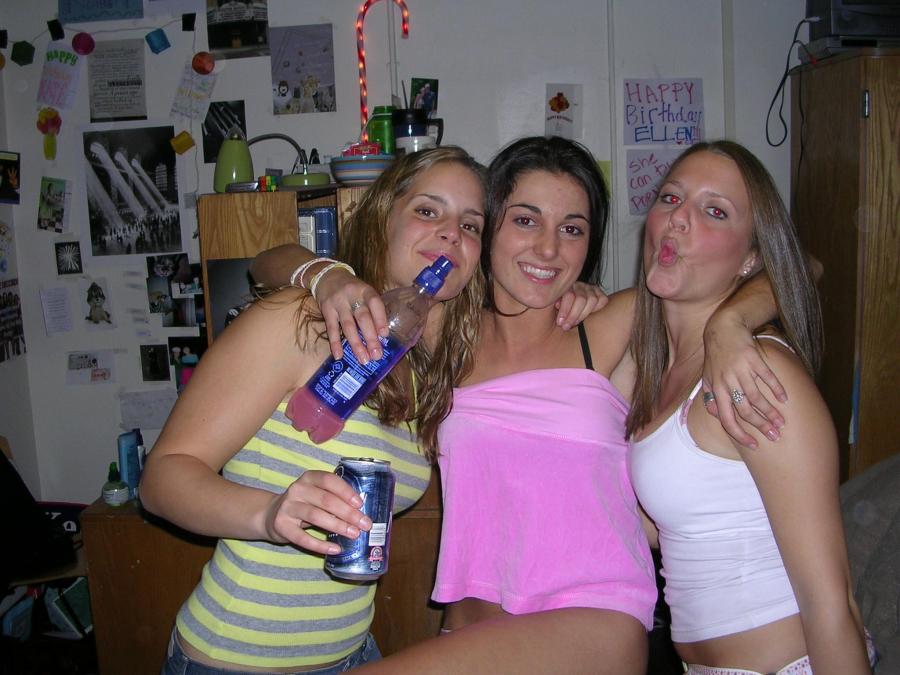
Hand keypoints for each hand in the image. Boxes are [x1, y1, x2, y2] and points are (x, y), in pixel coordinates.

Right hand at [263, 470, 371, 554]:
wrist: (271, 515)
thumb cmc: (303, 504)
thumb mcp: (315, 494)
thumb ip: (334, 498)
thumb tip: (361, 512)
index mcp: (309, 478)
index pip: (329, 480)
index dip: (346, 491)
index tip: (360, 504)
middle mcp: (297, 489)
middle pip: (326, 500)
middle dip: (348, 513)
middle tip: (365, 524)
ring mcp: (288, 507)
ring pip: (316, 516)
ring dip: (338, 526)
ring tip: (354, 534)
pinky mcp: (281, 526)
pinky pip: (303, 538)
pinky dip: (321, 545)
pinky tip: (335, 549)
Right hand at [314, 268, 387, 362]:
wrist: (327, 276)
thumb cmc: (352, 290)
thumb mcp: (364, 292)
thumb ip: (373, 309)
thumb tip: (383, 336)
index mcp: (365, 290)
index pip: (375, 303)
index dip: (380, 318)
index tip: (385, 335)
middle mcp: (352, 295)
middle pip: (362, 318)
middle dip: (370, 338)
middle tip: (377, 355)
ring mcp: (338, 303)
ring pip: (348, 326)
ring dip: (356, 344)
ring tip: (363, 359)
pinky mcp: (326, 310)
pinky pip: (331, 329)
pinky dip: (335, 343)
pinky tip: (339, 356)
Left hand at [555, 282, 607, 329]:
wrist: (562, 318)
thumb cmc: (553, 314)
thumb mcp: (549, 309)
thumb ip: (552, 303)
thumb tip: (556, 304)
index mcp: (564, 286)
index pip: (568, 295)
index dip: (565, 310)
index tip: (560, 322)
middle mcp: (577, 285)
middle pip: (581, 299)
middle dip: (573, 315)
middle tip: (566, 326)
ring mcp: (589, 288)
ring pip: (592, 300)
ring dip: (583, 315)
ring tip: (576, 323)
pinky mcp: (599, 294)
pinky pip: (602, 300)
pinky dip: (596, 309)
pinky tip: (587, 316)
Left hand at [702, 316, 787, 448]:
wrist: (722, 329)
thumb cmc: (716, 356)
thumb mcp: (708, 376)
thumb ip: (710, 395)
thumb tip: (714, 413)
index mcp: (716, 390)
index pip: (726, 420)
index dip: (740, 435)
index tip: (754, 445)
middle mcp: (727, 382)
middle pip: (745, 412)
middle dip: (761, 427)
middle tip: (775, 436)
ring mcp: (740, 371)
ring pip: (756, 398)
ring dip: (771, 412)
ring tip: (782, 422)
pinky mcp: (752, 359)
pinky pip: (767, 377)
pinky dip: (776, 389)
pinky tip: (784, 398)